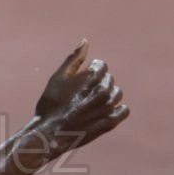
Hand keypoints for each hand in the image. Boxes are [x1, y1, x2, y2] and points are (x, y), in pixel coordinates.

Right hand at [35, 40, 128, 155]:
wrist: (50, 133)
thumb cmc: (51, 104)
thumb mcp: (58, 78)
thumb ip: (74, 58)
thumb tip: (85, 41)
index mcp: (91, 76)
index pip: (102, 66)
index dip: (90, 72)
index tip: (80, 82)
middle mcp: (103, 90)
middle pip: (109, 80)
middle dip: (98, 84)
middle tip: (82, 96)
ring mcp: (108, 107)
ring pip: (117, 94)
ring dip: (108, 96)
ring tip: (92, 104)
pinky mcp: (110, 122)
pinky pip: (124, 111)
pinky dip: (117, 110)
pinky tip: (104, 112)